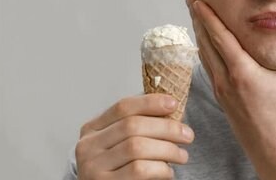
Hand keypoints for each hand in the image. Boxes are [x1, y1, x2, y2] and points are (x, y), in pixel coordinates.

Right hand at [75, 94, 193, 179]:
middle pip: (132, 126)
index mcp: (92, 130)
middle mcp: (87, 147)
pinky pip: (140, 170)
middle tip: (188, 135)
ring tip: (182, 156)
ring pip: (137, 147)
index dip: (150, 103)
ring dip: (168, 149)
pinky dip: (160, 168)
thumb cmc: (118, 170)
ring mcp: (93, 167)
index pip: (122, 107)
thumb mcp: (119, 145)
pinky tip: (168, 172)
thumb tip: (170, 109)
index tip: (174, 103)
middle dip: (166, 127)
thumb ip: (137, 128)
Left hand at [186, 0, 275, 178]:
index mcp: (244, 73)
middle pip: (205, 40)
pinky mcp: (220, 94)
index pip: (220, 38)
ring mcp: (220, 87)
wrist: (271, 146)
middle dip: (196, 15)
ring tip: (192, 9)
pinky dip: (202, 46)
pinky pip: (207, 64)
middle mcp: (227, 79)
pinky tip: (202, 38)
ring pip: (203, 52)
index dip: (207, 16)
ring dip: (197, 29)